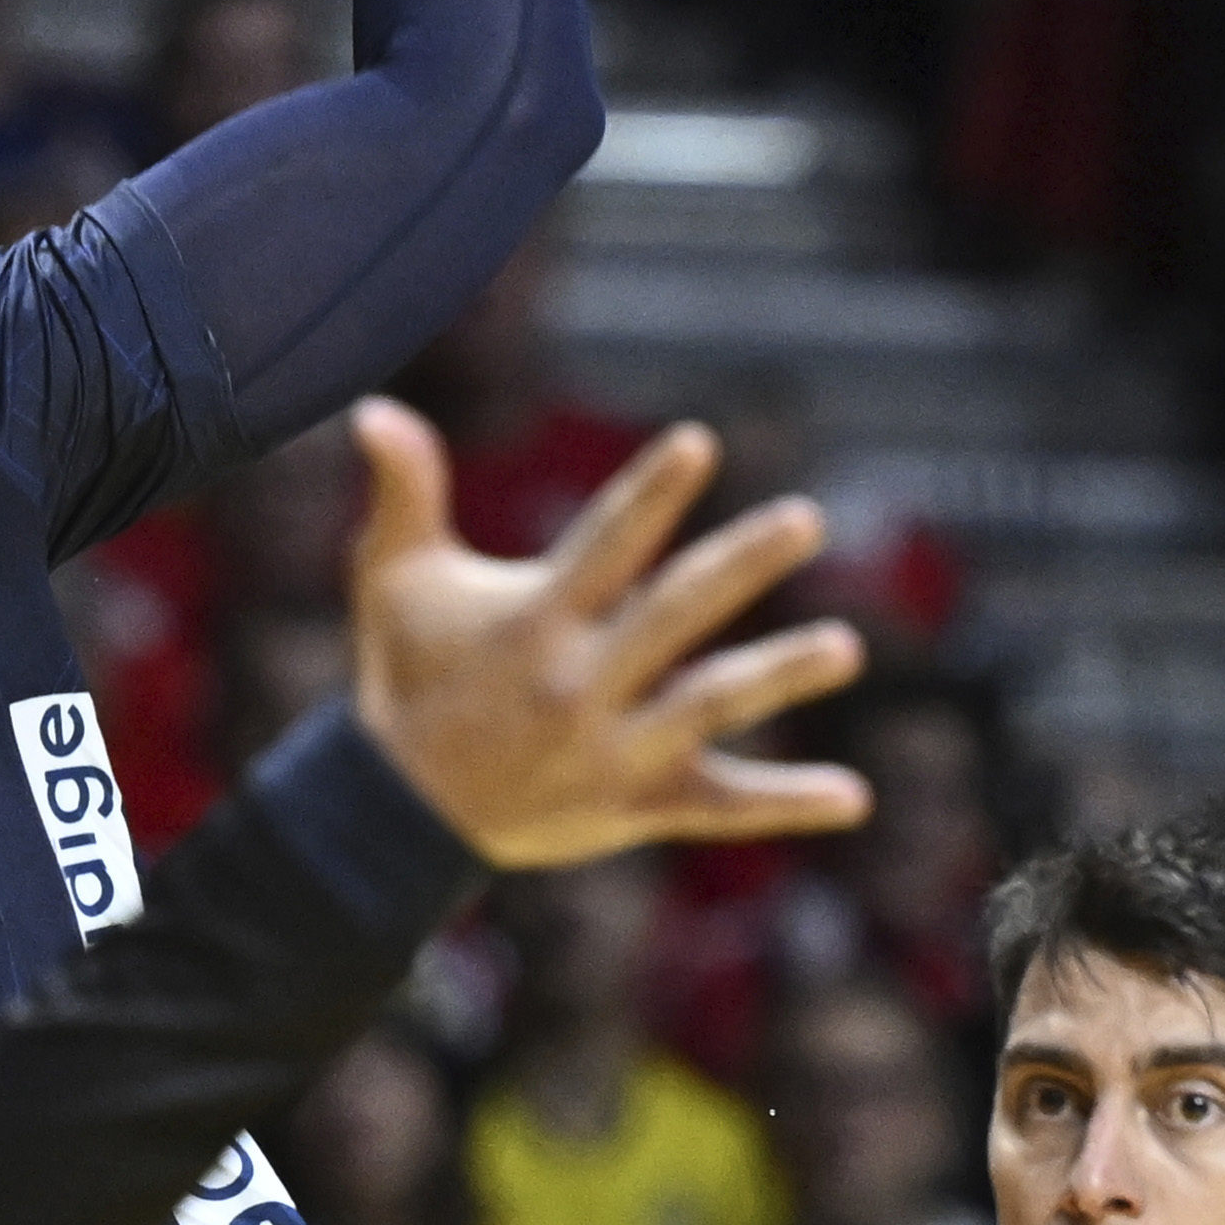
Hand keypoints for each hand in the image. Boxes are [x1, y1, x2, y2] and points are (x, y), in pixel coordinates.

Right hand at [347, 405, 869, 868]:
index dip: (650, 494)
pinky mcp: (635, 806)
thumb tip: (373, 408)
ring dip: (779, 678)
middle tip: (806, 518)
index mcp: (534, 621)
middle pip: (672, 616)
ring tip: (846, 648)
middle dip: (739, 566)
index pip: (604, 546)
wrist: (394, 816)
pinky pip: (719, 808)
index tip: (699, 446)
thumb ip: (404, 492)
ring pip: (708, 708)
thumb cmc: (406, 678)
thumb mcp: (392, 580)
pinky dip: (785, 806)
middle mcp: (578, 684)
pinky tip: (852, 797)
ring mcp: (612, 752)